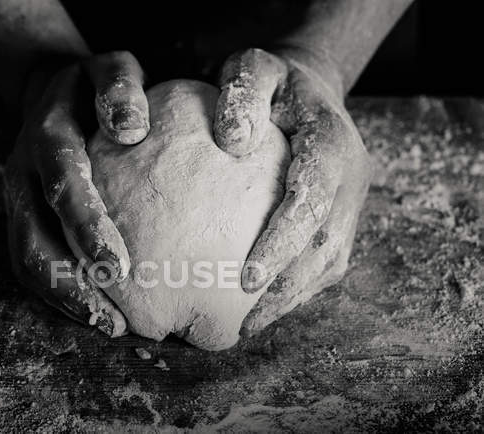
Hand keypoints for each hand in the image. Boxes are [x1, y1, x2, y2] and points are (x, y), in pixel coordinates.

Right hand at [4, 51, 149, 335]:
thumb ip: (119, 87)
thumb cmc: (93, 86)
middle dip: (69, 283)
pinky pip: (33, 261)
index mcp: (46, 137)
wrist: (49, 91)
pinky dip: (61, 293)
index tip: (119, 267)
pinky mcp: (23, 218)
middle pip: (32, 237)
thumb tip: (131, 130)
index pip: (62, 185)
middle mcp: (22, 174)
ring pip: (26, 259)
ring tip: (110, 328)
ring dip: (64, 300)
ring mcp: (17, 200)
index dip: (85, 227)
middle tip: (114, 322)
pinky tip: (99, 313)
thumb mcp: (110, 68)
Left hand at [213, 48, 371, 333]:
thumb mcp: (253, 68)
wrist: (308, 88)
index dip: (284, 242)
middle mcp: (350, 178)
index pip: (312, 200)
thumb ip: (243, 94)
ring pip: (330, 261)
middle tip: (245, 321)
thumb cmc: (272, 81)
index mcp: (331, 142)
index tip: (247, 278)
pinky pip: (326, 260)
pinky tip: (265, 306)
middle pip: (325, 243)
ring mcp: (349, 201)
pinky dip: (299, 288)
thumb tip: (232, 142)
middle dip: (287, 287)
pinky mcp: (341, 216)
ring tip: (250, 326)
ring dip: (293, 297)